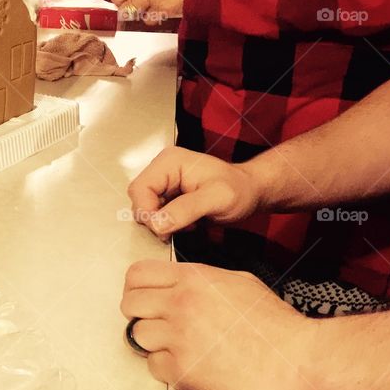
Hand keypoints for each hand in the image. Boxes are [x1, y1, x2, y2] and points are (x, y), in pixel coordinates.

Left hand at [121, 261, 316, 389]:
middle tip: (159, 325)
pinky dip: (168, 368)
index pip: (137, 274)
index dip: (137, 287)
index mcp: (194, 280)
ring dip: (154, 343)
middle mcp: (181, 305)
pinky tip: (193, 366)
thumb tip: (177, 284)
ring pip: (137, 336)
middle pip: (129, 304)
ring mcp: (178, 338)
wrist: (298, 363)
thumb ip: (201, 281)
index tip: (145, 298)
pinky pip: (154, 366)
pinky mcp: (181, 371)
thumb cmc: (275, 327)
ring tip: (180, 347)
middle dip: (139, 315)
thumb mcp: (239, 284)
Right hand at [127, 146, 262, 238]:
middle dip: (155, 219)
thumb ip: (186, 210)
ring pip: (144, 210)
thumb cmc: (240, 190)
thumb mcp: (217, 199)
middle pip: (138, 200)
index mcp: (169, 162)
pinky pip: (154, 215)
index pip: (139, 190)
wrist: (251, 193)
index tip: (166, 228)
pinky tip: (186, 223)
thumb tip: (157, 223)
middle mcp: (162, 170)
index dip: (148, 212)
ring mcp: (164, 183)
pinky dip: (167, 225)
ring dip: (162, 223)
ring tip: (188, 223)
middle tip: (181, 226)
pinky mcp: (167, 196)